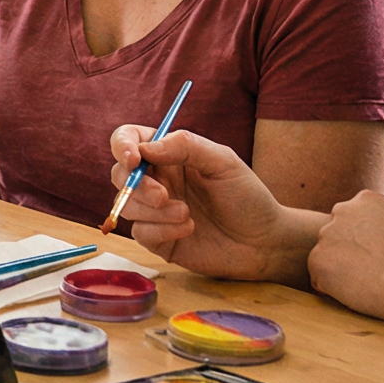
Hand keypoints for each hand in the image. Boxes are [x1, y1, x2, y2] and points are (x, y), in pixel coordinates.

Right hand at [109, 127, 315, 285]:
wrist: (264, 242)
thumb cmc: (247, 196)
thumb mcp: (223, 162)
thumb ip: (186, 146)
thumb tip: (145, 148)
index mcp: (168, 155)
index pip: (128, 140)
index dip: (122, 146)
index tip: (134, 159)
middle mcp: (156, 180)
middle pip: (120, 175)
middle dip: (136, 185)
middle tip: (163, 196)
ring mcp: (154, 211)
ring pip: (126, 205)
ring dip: (154, 211)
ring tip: (187, 214)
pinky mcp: (157, 239)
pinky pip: (140, 232)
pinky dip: (161, 230)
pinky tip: (188, 230)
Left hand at [307, 190, 383, 320]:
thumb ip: (374, 225)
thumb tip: (358, 238)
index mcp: (365, 199)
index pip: (350, 220)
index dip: (362, 242)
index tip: (380, 254)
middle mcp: (342, 211)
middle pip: (334, 236)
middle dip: (346, 253)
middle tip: (371, 270)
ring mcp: (327, 235)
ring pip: (324, 257)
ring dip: (339, 271)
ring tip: (367, 281)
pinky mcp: (318, 260)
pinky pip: (319, 279)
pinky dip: (332, 289)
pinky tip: (356, 291)